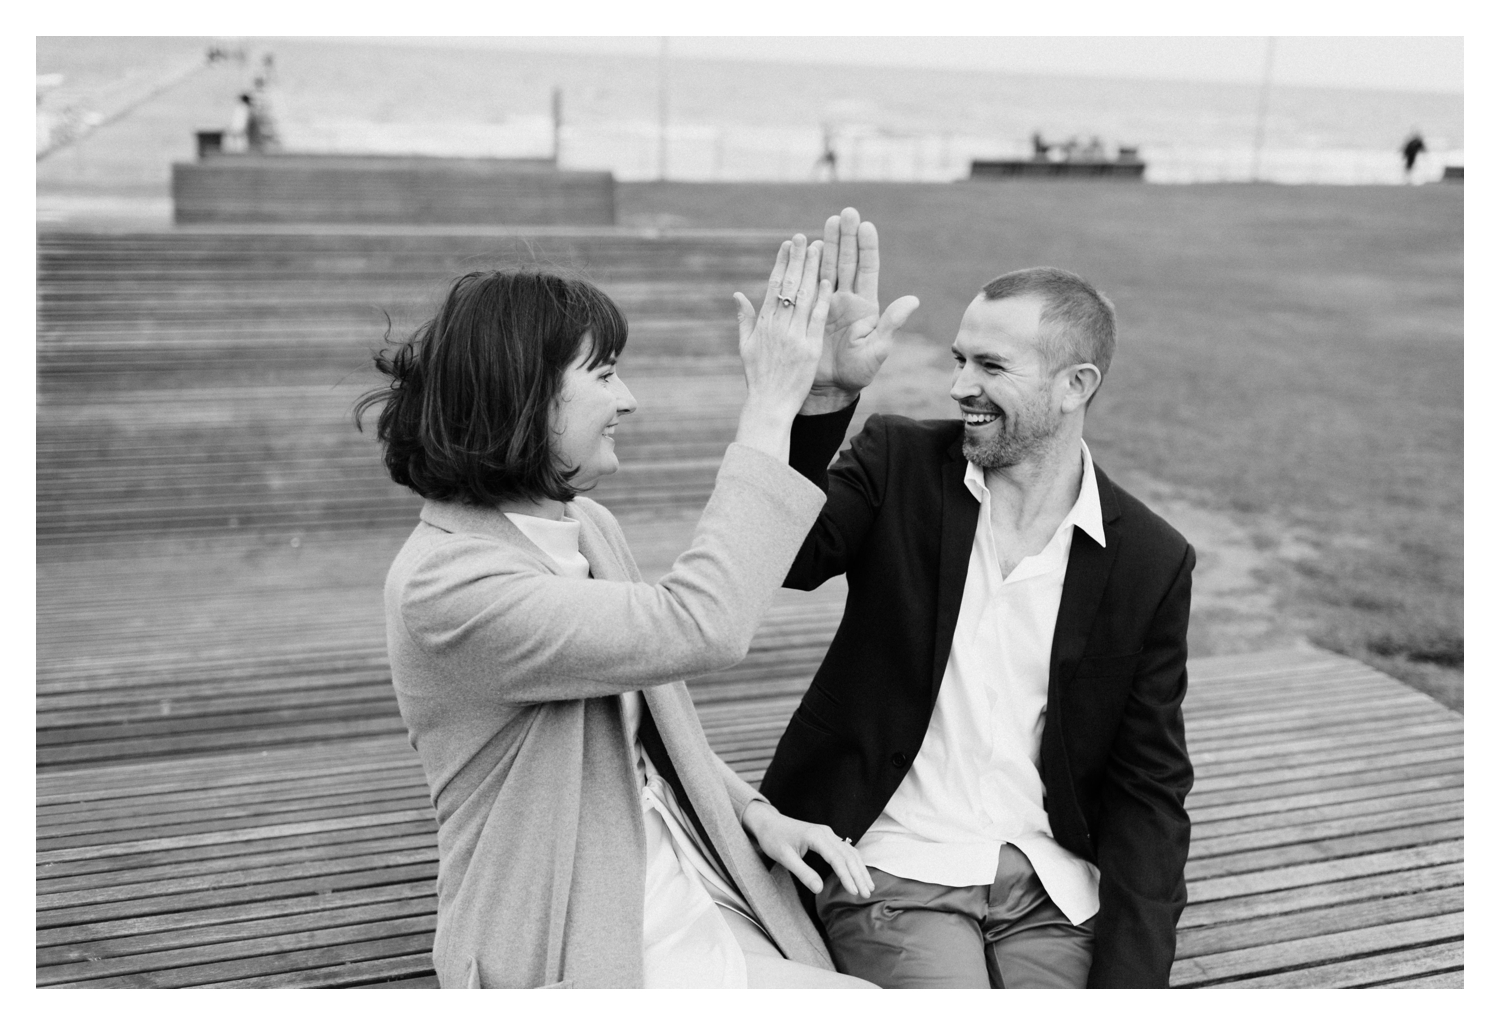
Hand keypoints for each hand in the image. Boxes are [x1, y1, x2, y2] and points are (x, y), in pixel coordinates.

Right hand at [731, 235, 832, 456]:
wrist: (769, 405)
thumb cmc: (758, 378)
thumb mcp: (746, 347)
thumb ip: (744, 320)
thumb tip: (737, 295)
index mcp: (763, 324)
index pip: (774, 286)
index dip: (781, 263)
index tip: (787, 245)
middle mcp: (778, 327)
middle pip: (789, 286)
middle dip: (797, 259)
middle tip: (803, 237)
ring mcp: (794, 337)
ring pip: (804, 297)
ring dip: (812, 270)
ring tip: (819, 247)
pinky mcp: (809, 349)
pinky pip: (816, 320)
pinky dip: (821, 300)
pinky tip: (827, 280)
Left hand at [741, 799, 872, 897]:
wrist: (768, 822)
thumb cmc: (773, 839)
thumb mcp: (784, 857)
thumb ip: (803, 873)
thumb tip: (819, 889)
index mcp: (816, 837)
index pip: (837, 859)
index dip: (847, 877)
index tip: (854, 892)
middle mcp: (826, 833)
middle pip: (849, 855)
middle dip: (859, 875)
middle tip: (866, 894)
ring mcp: (827, 833)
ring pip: (850, 851)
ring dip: (860, 869)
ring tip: (869, 886)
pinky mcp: (826, 836)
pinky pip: (845, 849)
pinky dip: (854, 862)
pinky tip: (859, 873)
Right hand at [804, 207, 919, 413]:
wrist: (829, 388)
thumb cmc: (858, 372)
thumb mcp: (877, 349)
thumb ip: (892, 324)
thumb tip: (913, 300)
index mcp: (865, 306)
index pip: (867, 269)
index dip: (867, 247)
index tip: (867, 225)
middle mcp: (847, 299)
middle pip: (847, 260)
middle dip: (847, 236)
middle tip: (846, 212)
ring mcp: (827, 303)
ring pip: (828, 266)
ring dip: (828, 243)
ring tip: (829, 220)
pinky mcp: (809, 310)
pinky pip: (807, 283)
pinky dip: (807, 264)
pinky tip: (806, 247)